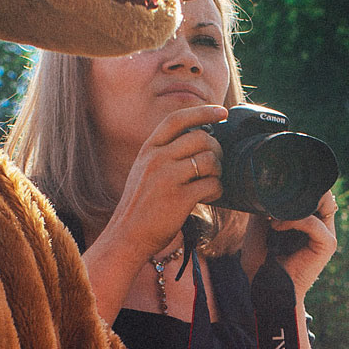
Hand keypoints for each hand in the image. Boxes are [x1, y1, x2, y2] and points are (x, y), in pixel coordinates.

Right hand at [101, 101, 227, 254]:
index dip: (202, 112)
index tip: (222, 112)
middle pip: (201, 138)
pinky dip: (217, 191)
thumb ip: (165, 153)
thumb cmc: (141, 205)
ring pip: (209, 160)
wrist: (127, 237)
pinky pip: (212, 185)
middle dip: (216, 149)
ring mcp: (167, 178)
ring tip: (211, 182)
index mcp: (148, 149)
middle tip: (216, 163)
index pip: (177, 119)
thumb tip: (201, 139)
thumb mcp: (144, 171)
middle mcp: (156, 159)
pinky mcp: (179, 199)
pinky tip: (209, 197)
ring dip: (218, 171)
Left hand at [267, 188, 339, 297]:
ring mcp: (326, 234)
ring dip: (294, 205)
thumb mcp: (258, 228)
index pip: (313, 191)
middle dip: (300, 190)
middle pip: (322, 192)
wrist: (266, 290)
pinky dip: (296, 220)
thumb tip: (268, 188)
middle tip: (276, 196)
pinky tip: (277, 226)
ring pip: (321, 202)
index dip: (299, 184)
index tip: (275, 186)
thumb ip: (266, 208)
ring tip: (273, 218)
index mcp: (307, 219)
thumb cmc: (261, 264)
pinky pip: (314, 223)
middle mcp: (320, 224)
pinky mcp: (327, 244)